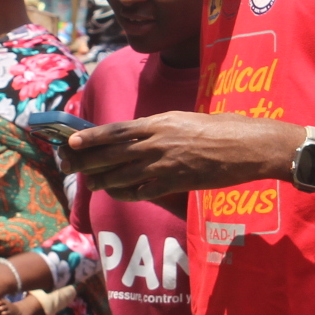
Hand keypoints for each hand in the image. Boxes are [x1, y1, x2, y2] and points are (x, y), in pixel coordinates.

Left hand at [68, 112, 298, 201]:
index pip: (116, 130)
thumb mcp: (185, 119)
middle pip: (112, 153)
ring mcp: (165, 163)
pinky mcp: (176, 182)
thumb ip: (160, 127)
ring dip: (103, 180)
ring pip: (123, 174)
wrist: (246, 145)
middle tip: (68, 165)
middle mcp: (157, 141)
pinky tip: (118, 194)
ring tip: (91, 183)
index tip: (72, 142)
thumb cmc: (221, 129)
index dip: (91, 137)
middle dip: (87, 161)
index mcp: (159, 122)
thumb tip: (140, 133)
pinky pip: (143, 191)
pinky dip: (127, 193)